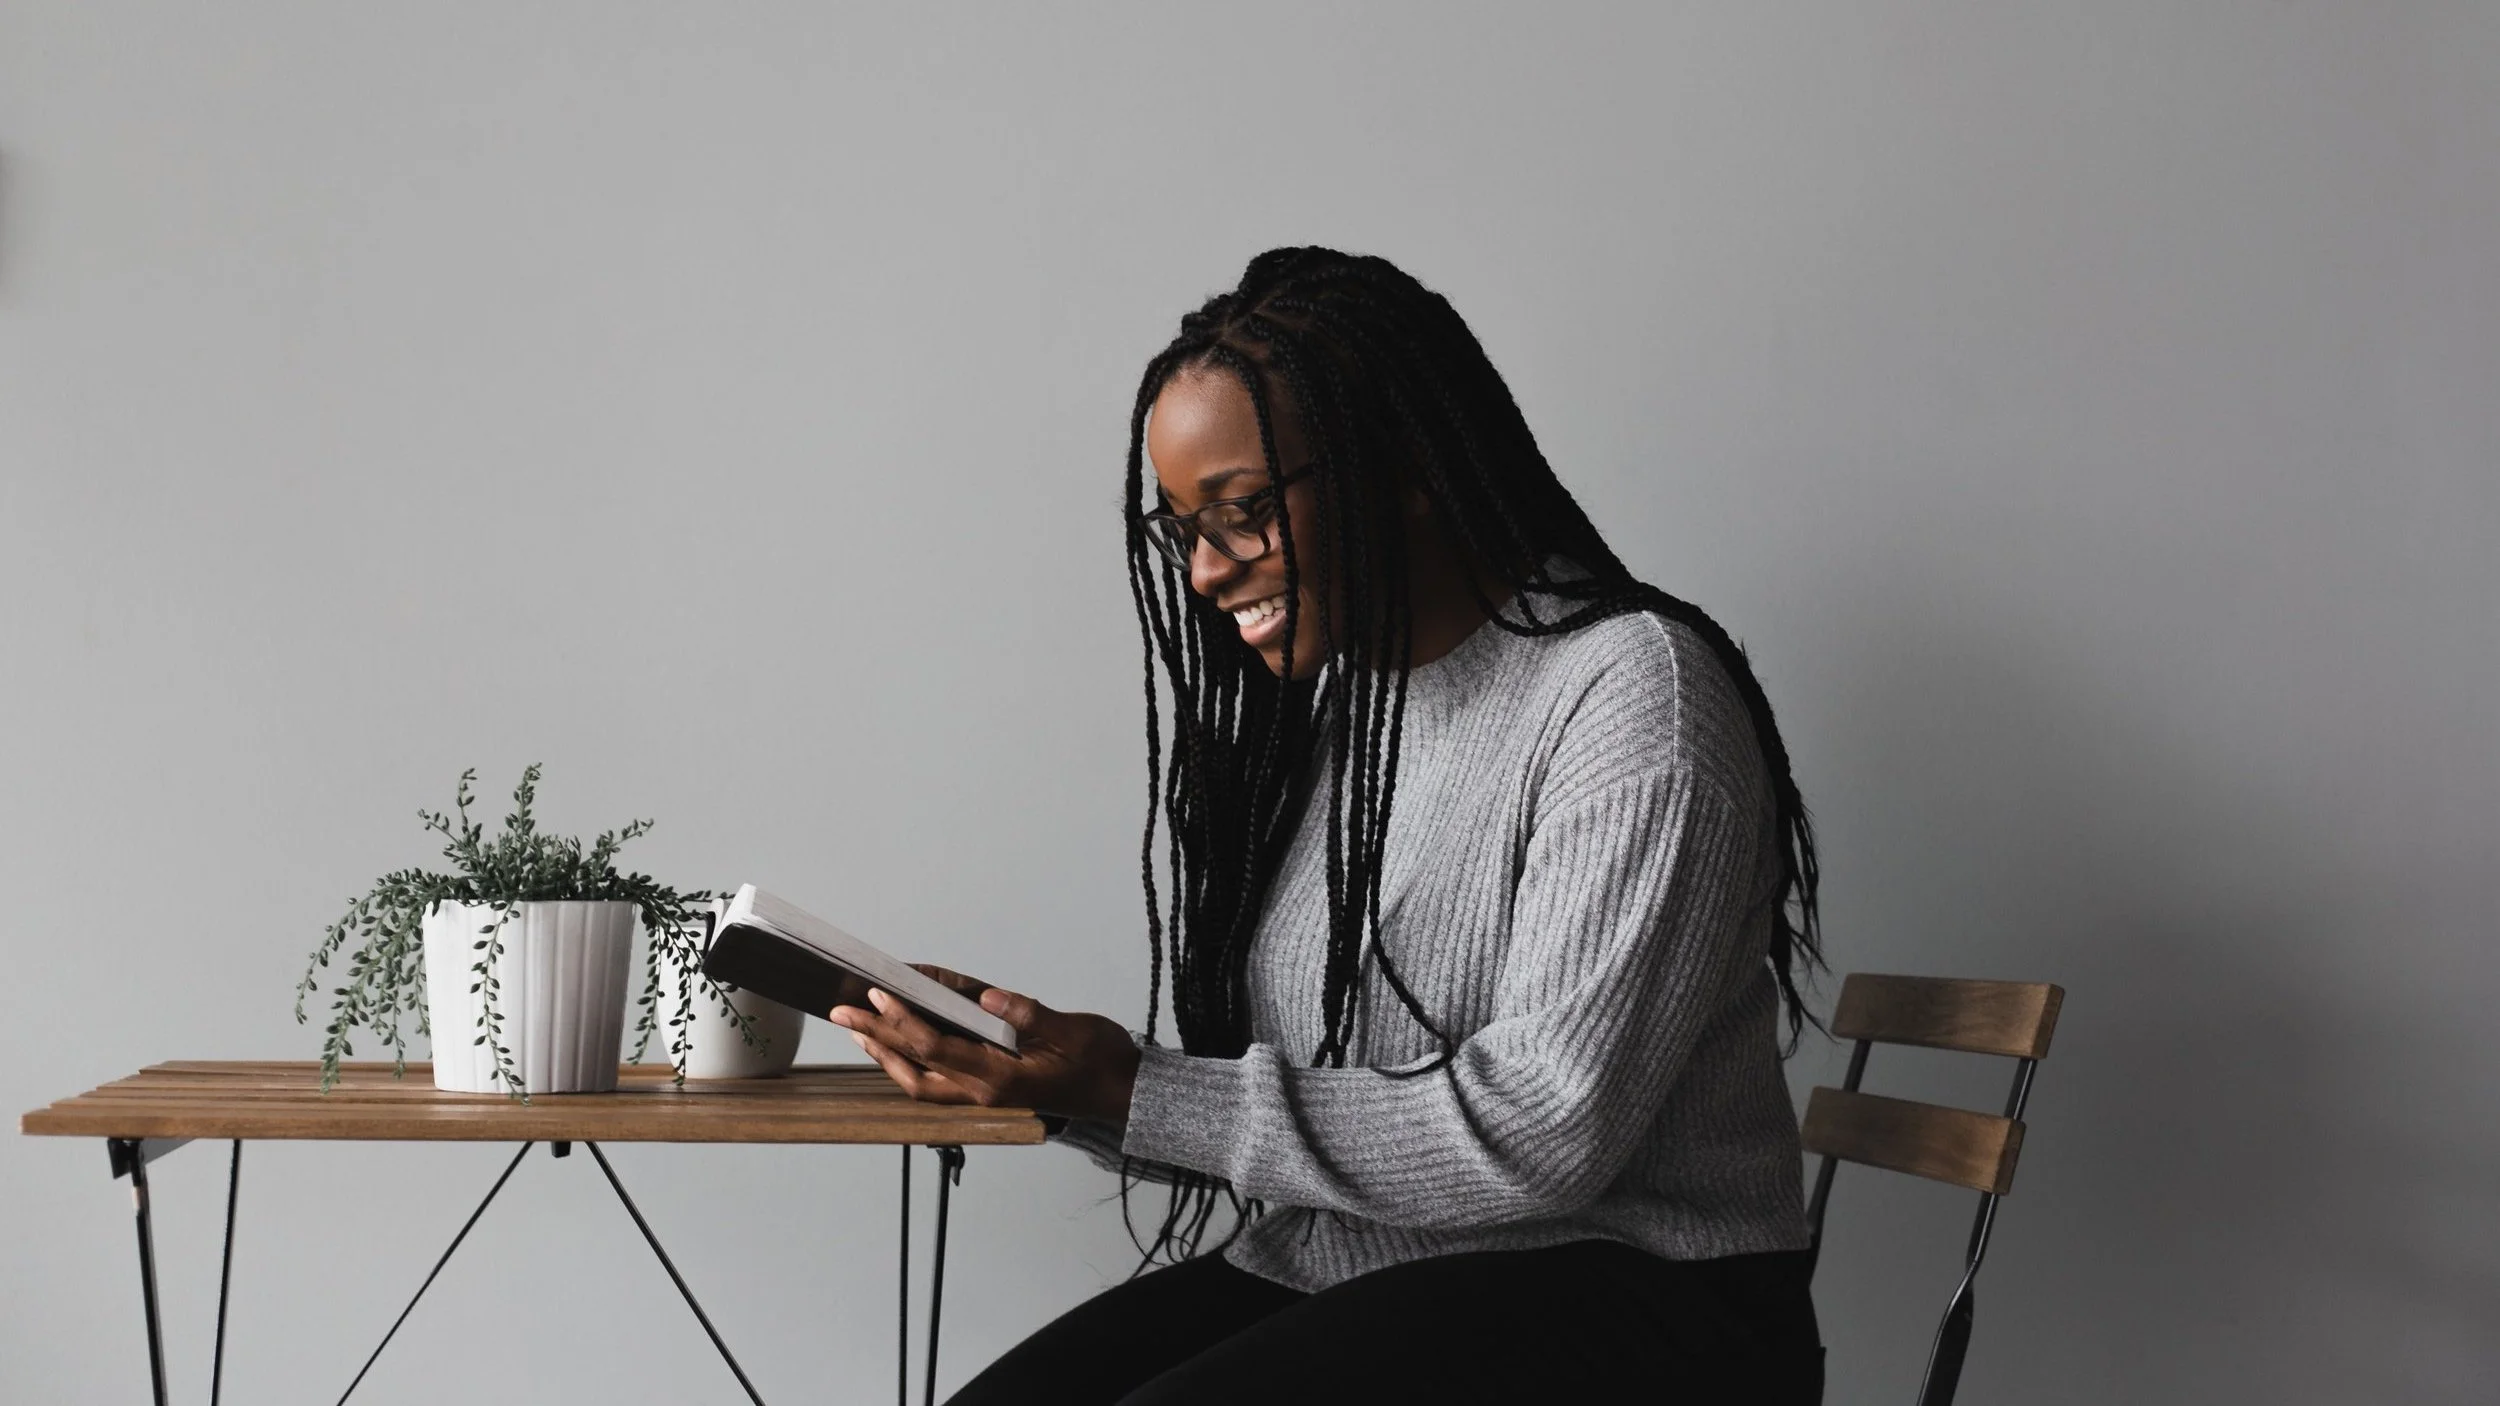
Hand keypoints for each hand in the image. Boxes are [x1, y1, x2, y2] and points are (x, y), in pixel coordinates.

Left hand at [829, 965, 1140, 1123]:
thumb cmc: (1100, 1060)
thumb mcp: (1073, 1030)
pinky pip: (936, 1082)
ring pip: (919, 1082)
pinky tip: (898, 1043)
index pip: (936, 1047)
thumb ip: (1028, 1013)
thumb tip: (988, 996)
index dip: (903, 1020)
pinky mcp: (988, 1090)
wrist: (1122, 1092)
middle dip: (877, 1038)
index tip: (878, 994)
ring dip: (886, 1055)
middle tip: (843, 1012)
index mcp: (1000, 1078)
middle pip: (914, 1068)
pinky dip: (910, 1062)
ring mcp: (983, 1094)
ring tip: (859, 1030)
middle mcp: (984, 1091)